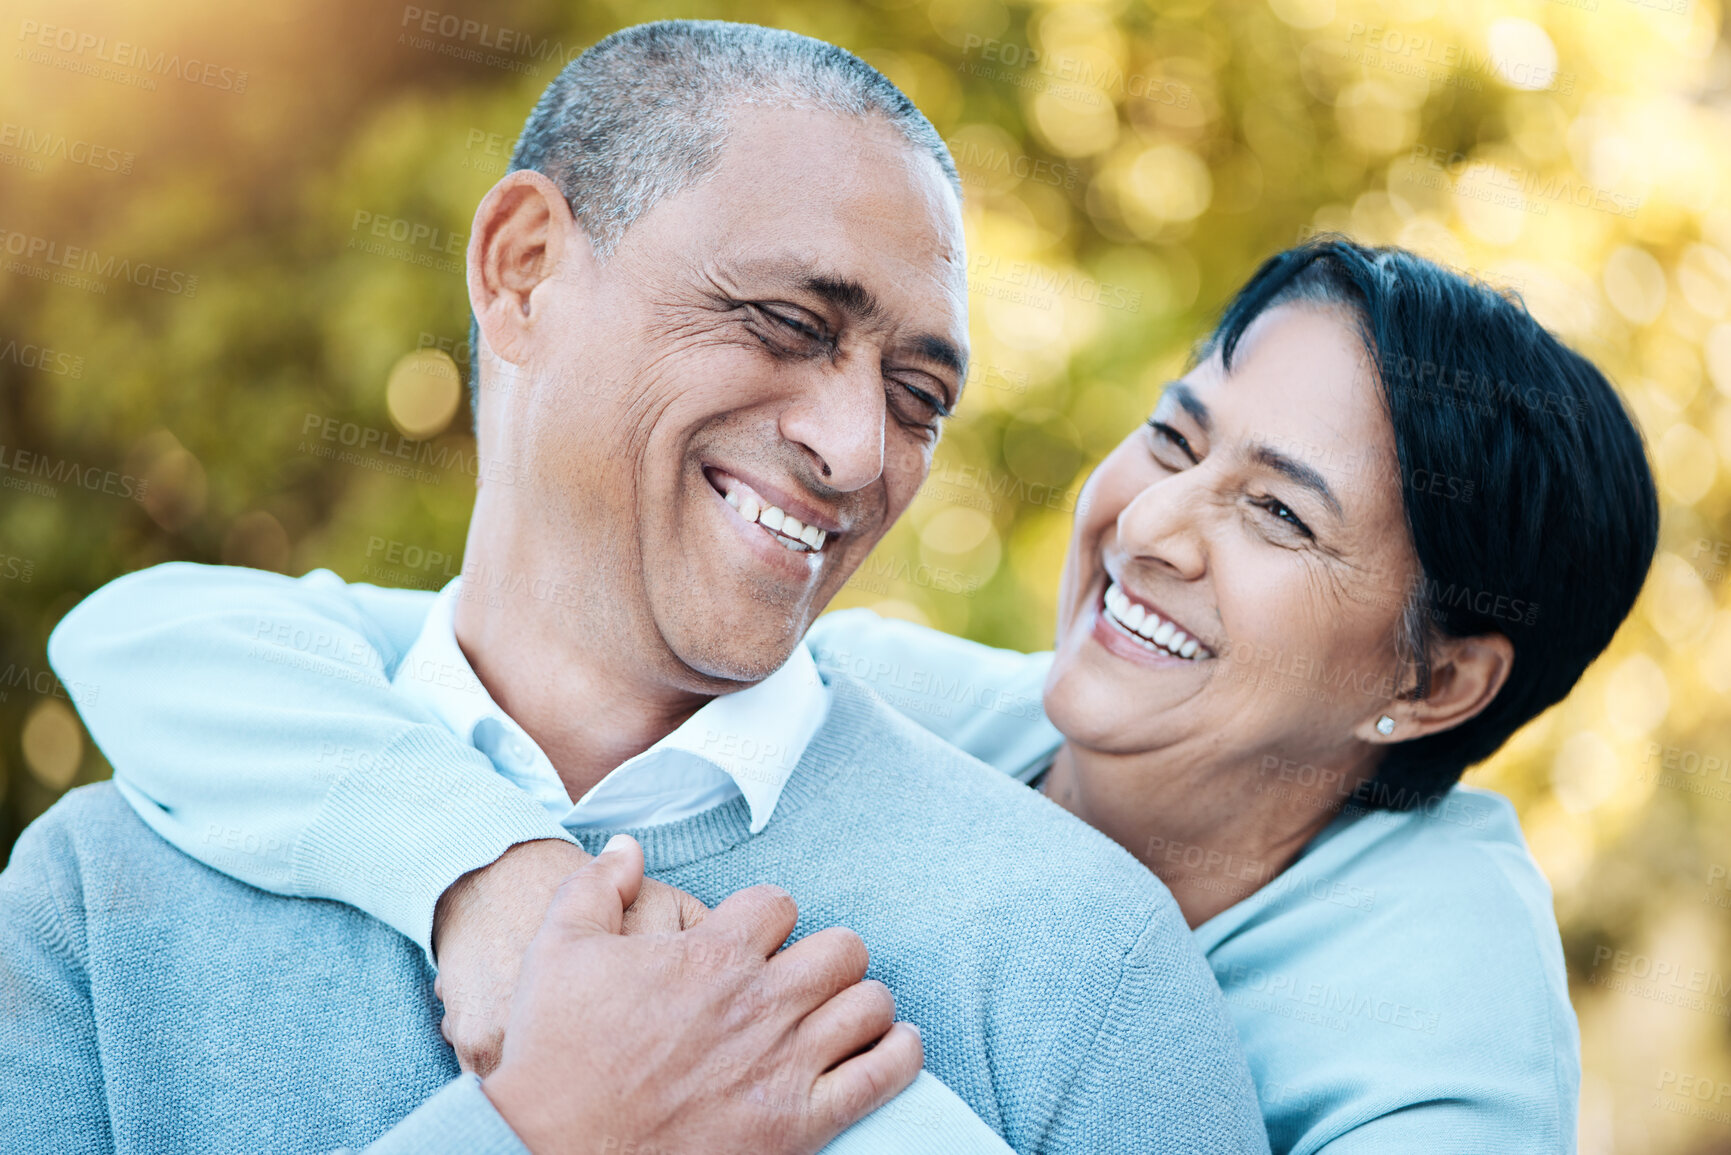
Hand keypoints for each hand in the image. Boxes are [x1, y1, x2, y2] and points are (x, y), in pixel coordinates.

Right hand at [482, 835, 922, 1154]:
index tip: (752, 941)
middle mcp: (760, 1002)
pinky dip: (897, 1055)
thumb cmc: (554, 1056)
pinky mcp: (800, 1124)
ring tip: (839, 1013)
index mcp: (712, 955)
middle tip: (801, 977)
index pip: (780, 903)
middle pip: (842, 949)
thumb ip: (595, 886)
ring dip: (859, 1002)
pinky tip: (888, 1047)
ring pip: (869, 1004)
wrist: (553, 1152)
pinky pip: (882, 1075)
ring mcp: (785, 1063)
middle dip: (825, 956)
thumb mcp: (557, 951)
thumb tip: (628, 845)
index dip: (768, 918)